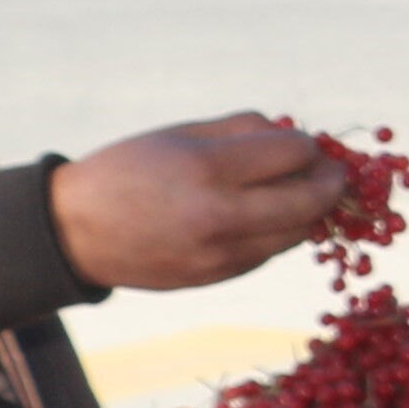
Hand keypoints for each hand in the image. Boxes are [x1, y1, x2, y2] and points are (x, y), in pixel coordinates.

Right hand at [51, 117, 349, 292]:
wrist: (76, 232)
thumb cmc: (130, 169)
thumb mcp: (182, 134)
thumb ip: (246, 131)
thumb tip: (299, 137)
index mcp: (207, 169)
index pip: (294, 154)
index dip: (307, 146)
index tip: (303, 142)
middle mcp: (220, 216)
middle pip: (311, 200)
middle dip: (330, 181)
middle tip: (332, 170)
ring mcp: (223, 254)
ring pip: (298, 232)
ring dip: (308, 210)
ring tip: (296, 190)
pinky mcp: (220, 276)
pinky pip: (270, 251)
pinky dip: (279, 231)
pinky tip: (263, 215)